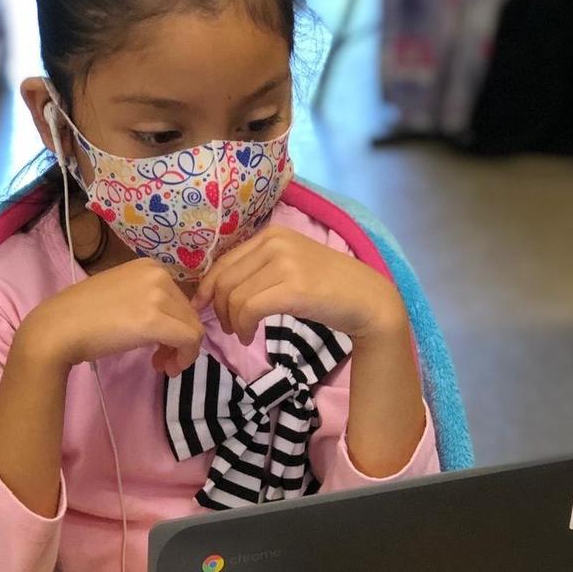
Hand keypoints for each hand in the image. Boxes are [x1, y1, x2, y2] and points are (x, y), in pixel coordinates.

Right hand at [17, 260, 203, 376]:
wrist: (57, 329)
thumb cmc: (81, 317)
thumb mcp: (122, 297)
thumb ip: (147, 302)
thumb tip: (169, 324)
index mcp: (149, 266)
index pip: (180, 299)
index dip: (175, 326)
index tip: (159, 346)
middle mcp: (158, 274)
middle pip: (189, 314)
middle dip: (179, 341)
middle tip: (160, 361)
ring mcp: (158, 294)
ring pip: (193, 328)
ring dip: (182, 352)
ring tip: (162, 366)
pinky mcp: (157, 319)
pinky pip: (190, 340)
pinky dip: (185, 358)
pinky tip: (166, 368)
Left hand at [194, 228, 405, 345]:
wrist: (366, 299)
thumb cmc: (327, 287)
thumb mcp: (290, 265)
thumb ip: (259, 267)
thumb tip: (218, 287)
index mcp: (271, 234)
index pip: (223, 261)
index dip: (207, 287)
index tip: (206, 308)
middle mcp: (275, 242)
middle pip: (224, 280)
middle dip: (219, 309)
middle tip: (228, 327)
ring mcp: (285, 263)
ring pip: (234, 297)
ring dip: (232, 322)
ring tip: (242, 333)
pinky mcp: (293, 288)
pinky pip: (249, 309)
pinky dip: (244, 327)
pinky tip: (249, 336)